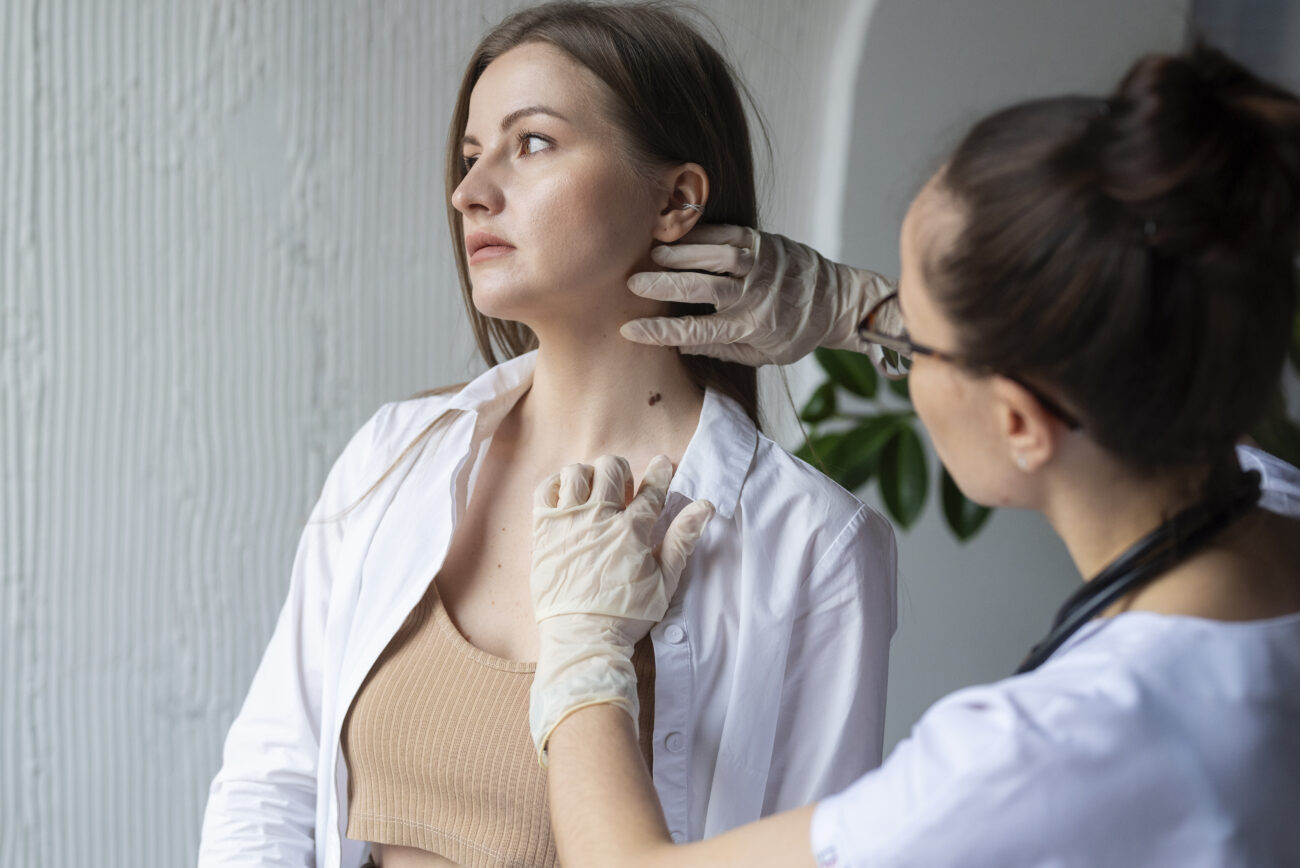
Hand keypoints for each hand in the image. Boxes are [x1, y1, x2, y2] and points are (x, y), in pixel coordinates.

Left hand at [530, 454, 713, 764]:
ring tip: (593, 493)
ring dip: (589, 476)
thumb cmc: (626, 614)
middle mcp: (600, 518)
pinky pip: (545, 490)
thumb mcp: (665, 581)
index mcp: (633, 530)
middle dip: (621, 471)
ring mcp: (569, 522)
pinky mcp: (543, 530)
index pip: (651, 488)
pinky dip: (557, 485)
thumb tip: (704, 506)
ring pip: (577, 472)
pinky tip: (567, 497)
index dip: (659, 472)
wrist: (582, 637)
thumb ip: (682, 539)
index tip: (661, 463)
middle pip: (611, 468)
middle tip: (623, 489)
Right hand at [621, 225, 895, 365]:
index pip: (697, 332)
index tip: (629, 330)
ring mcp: (761, 265)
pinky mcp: (764, 241)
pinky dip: (699, 234)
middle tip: (631, 284)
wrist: (837, 299)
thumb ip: (721, 350)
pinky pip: (727, 233)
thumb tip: (678, 347)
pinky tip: (676, 235)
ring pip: (715, 256)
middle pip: (702, 289)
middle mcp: (756, 295)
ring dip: (680, 254)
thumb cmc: (796, 332)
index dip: (661, 331)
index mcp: (751, 327)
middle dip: (664, 285)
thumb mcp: (762, 356)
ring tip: (650, 255)